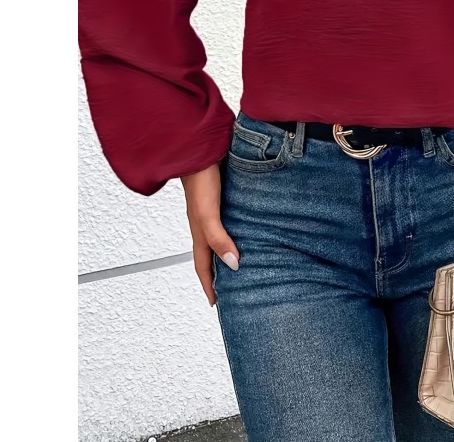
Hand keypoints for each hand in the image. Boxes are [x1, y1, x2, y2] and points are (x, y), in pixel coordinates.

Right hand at [181, 162, 239, 306]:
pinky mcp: (226, 197)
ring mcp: (216, 210)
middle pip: (213, 254)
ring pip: (223, 238)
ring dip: (232, 251)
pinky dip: (240, 231)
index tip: (216, 304)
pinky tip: (254, 228)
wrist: (201, 148)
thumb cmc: (199, 179)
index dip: (209, 286)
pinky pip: (233, 221)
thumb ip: (218, 238)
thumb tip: (234, 265)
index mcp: (199, 232)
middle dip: (221, 273)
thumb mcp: (208, 214)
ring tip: (249, 262)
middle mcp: (207, 224)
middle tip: (236, 289)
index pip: (203, 266)